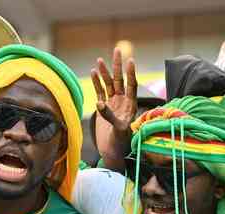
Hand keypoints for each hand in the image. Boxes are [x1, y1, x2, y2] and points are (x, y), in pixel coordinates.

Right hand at [90, 48, 137, 169]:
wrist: (112, 152)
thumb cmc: (120, 143)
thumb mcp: (119, 130)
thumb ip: (110, 116)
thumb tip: (100, 103)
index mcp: (131, 106)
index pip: (132, 85)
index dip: (131, 73)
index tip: (130, 61)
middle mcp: (123, 102)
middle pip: (121, 80)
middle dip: (118, 66)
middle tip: (117, 50)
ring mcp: (113, 104)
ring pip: (109, 84)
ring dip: (104, 72)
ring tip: (99, 60)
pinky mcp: (103, 108)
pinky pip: (100, 92)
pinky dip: (96, 82)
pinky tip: (93, 72)